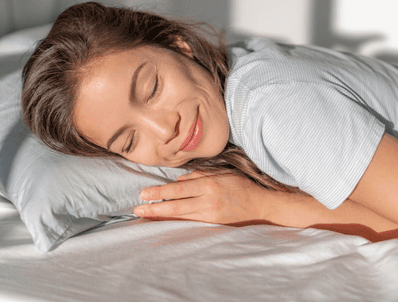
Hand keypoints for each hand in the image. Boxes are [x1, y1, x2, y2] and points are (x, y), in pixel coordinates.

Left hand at [133, 171, 272, 224]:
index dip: (159, 193)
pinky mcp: (212, 224)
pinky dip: (175, 222)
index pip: (177, 190)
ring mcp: (210, 214)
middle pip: (175, 206)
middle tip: (137, 209)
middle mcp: (207, 200)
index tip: (143, 194)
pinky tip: (164, 221)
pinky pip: (189, 222)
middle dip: (154, 208)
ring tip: (146, 215)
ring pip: (180, 217)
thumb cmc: (239, 185)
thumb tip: (178, 181)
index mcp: (208, 185)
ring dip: (161, 216)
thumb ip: (198, 176)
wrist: (260, 204)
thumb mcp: (220, 173)